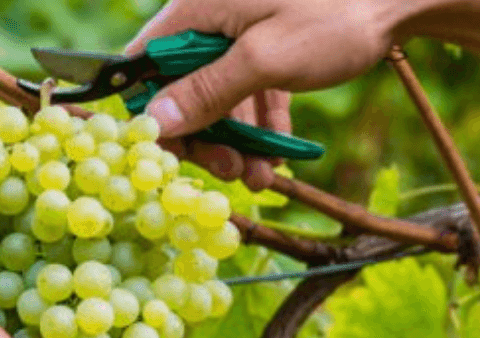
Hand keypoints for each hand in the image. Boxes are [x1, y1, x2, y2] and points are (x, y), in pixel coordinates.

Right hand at [125, 0, 429, 188]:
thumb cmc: (334, 16)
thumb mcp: (266, 61)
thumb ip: (208, 91)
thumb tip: (153, 123)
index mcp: (198, 7)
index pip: (145, 63)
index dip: (151, 111)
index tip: (171, 155)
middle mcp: (214, 20)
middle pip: (183, 88)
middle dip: (205, 137)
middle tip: (229, 172)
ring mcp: (244, 36)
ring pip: (222, 98)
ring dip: (237, 142)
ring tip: (260, 178)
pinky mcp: (273, 52)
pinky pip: (253, 95)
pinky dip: (262, 128)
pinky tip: (276, 160)